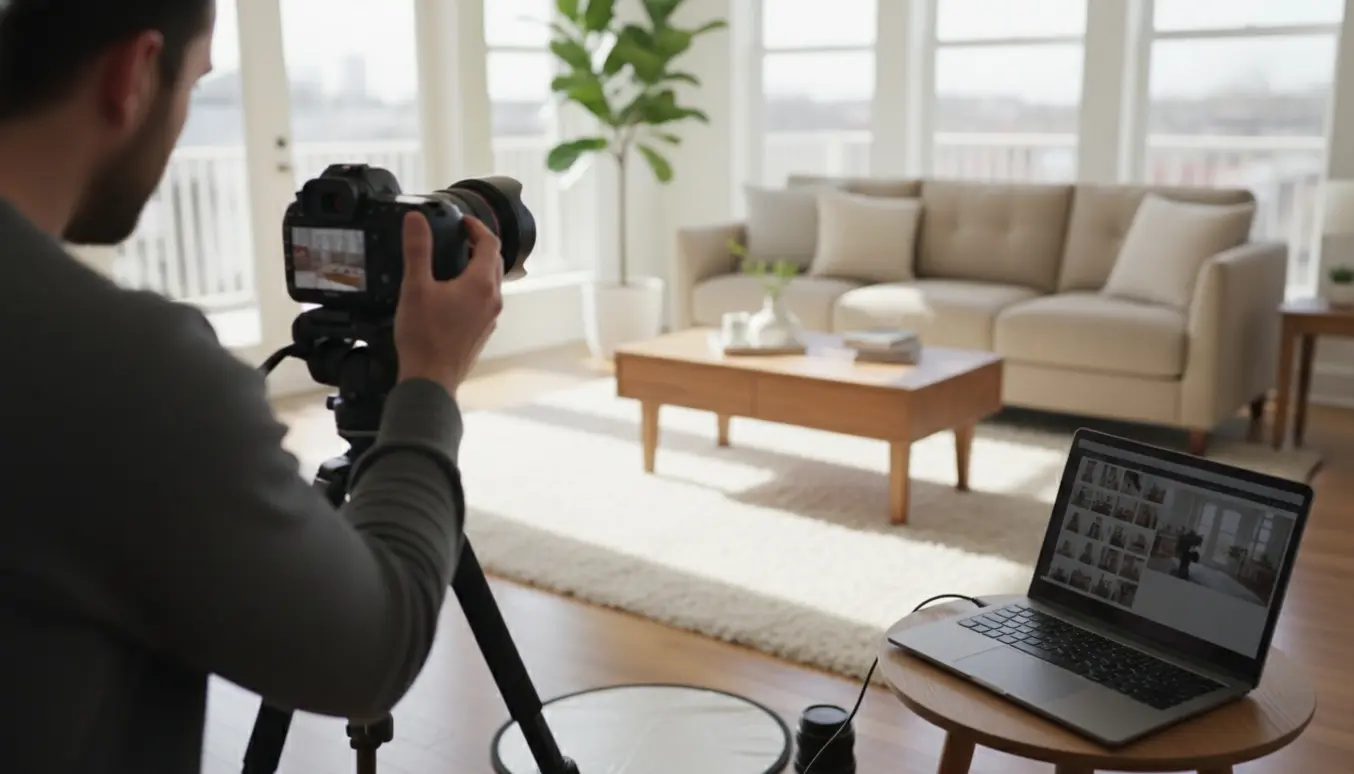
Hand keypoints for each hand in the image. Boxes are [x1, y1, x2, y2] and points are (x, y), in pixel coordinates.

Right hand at [394, 212, 503, 395]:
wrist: (431, 379)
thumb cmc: (424, 336)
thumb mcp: (416, 287)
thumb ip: (418, 250)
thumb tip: (416, 219)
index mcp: (480, 284)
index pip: (490, 243)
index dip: (476, 227)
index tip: (462, 221)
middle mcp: (492, 300)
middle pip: (494, 262)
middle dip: (479, 245)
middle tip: (459, 237)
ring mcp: (490, 318)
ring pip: (491, 283)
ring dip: (478, 267)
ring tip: (454, 261)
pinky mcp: (482, 332)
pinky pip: (484, 301)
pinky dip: (474, 288)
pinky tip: (452, 294)